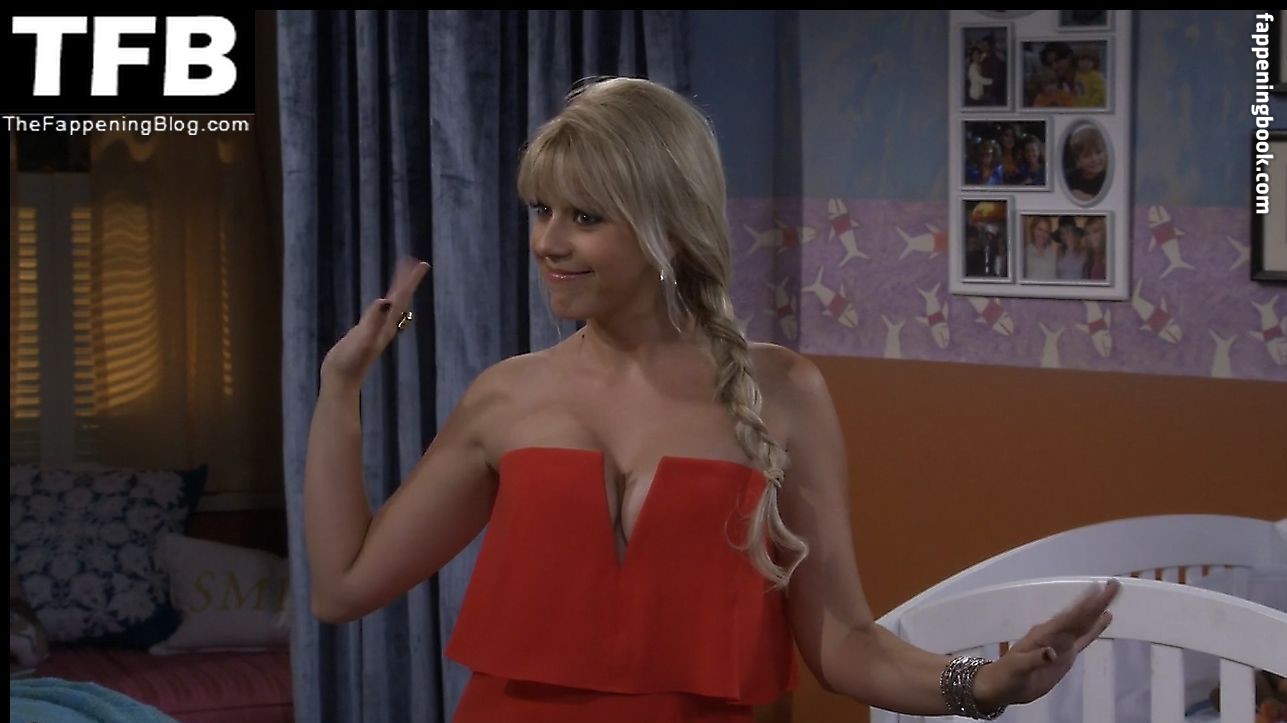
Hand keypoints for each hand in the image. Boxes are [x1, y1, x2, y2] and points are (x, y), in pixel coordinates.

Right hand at [320, 255, 430, 387]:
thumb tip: (386, 301)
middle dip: (408, 280)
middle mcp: (386, 326)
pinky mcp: (366, 332)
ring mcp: (376, 329)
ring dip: (399, 288)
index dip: (411, 280)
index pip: (402, 297)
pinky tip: (384, 301)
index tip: (423, 264)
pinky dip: (385, 301)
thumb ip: (373, 322)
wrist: (340, 379)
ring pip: (392, 303)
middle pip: (401, 298)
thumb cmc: (350, 363)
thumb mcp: (362, 340)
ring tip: (404, 273)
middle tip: (419, 262)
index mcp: (387, 325)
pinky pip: (379, 311)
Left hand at [975, 578, 1120, 709]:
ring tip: (1111, 595)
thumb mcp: (1017, 668)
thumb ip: (1034, 660)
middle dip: (1097, 601)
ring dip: (1097, 610)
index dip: (1085, 605)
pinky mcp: (1066, 655)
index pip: (1069, 617)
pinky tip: (1105, 619)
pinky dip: (1095, 628)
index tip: (1098, 589)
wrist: (1003, 686)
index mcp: (1044, 634)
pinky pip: (1084, 639)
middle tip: (1113, 585)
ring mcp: (1061, 643)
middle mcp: (1055, 634)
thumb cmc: (1007, 675)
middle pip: (1080, 616)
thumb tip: (1051, 653)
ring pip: (1084, 624)